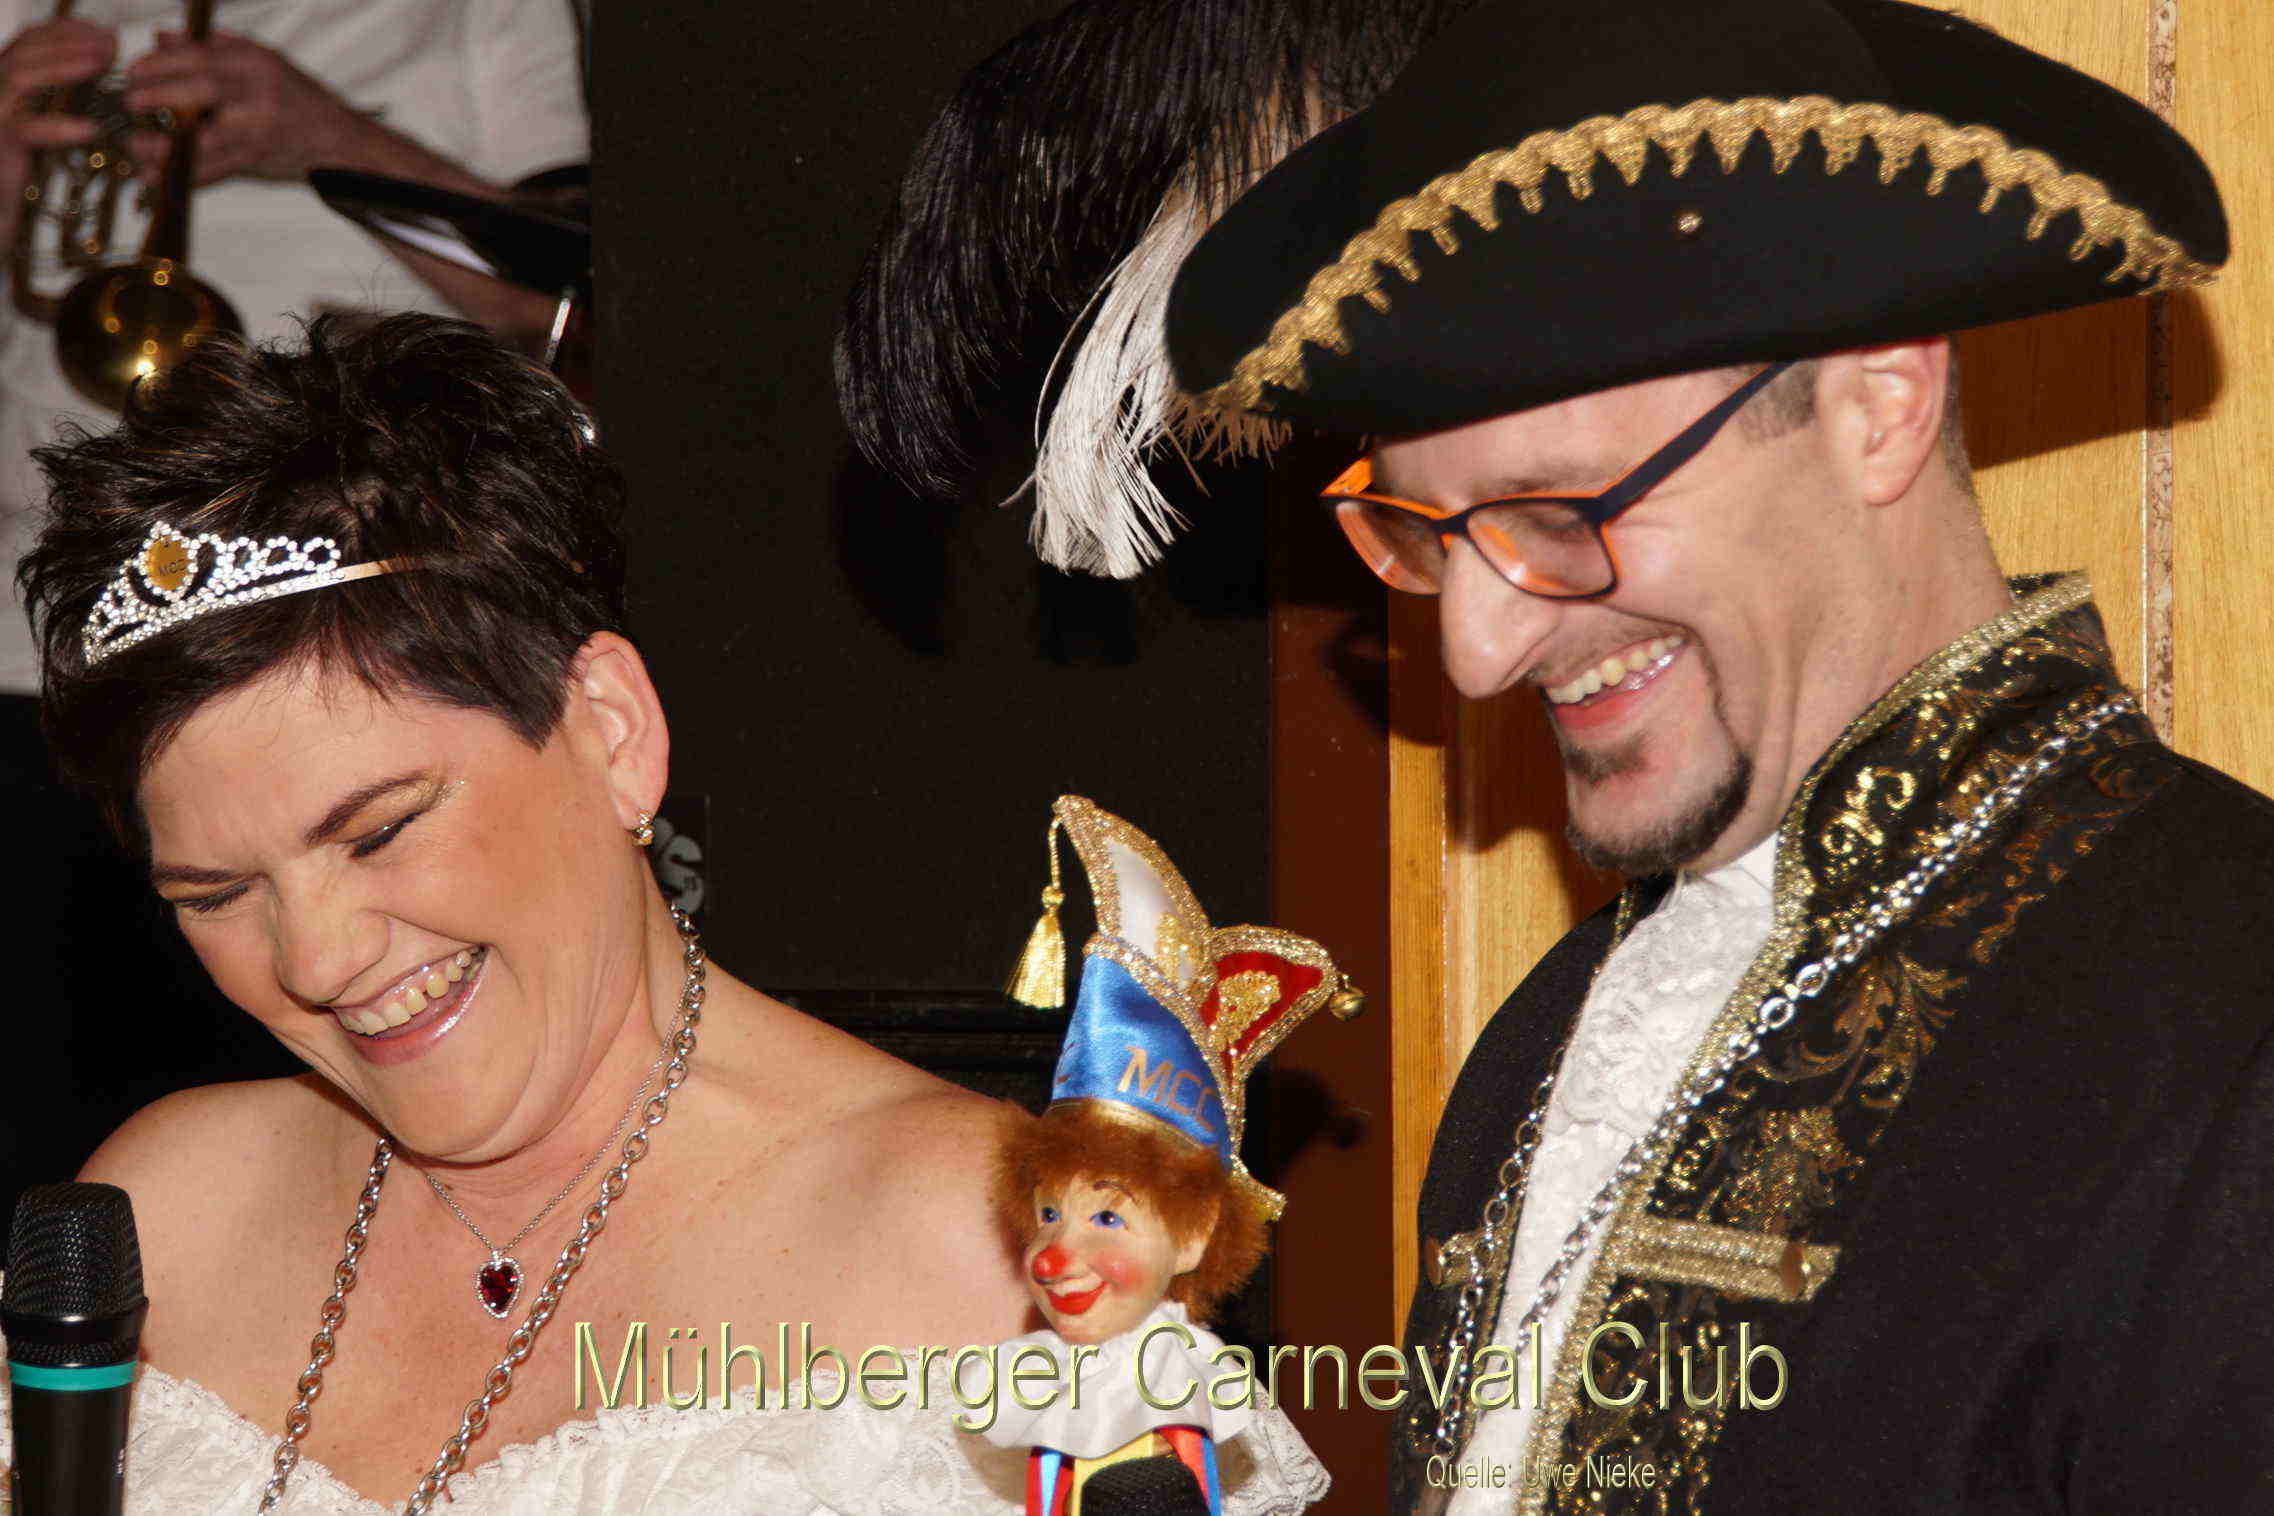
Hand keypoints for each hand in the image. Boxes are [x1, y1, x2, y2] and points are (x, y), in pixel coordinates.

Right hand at [0, 18, 114, 247]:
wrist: (1, 213)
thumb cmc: (30, 172)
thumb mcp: (50, 127)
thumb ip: (67, 100)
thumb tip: (106, 78)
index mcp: (4, 81)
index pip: (29, 40)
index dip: (65, 32)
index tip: (103, 34)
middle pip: (25, 50)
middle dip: (69, 43)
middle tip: (109, 46)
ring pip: (21, 77)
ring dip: (63, 67)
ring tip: (99, 66)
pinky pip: (26, 129)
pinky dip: (59, 125)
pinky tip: (89, 128)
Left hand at [123, 30, 363, 185]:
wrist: (336, 136)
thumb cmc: (297, 96)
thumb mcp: (260, 58)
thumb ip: (210, 46)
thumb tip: (163, 39)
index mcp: (256, 64)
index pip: (202, 58)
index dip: (162, 64)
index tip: (135, 70)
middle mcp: (259, 95)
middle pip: (204, 91)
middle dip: (161, 95)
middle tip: (131, 101)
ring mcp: (260, 131)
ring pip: (208, 137)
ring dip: (167, 144)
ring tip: (137, 145)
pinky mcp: (257, 159)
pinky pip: (216, 170)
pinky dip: (184, 175)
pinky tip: (158, 177)